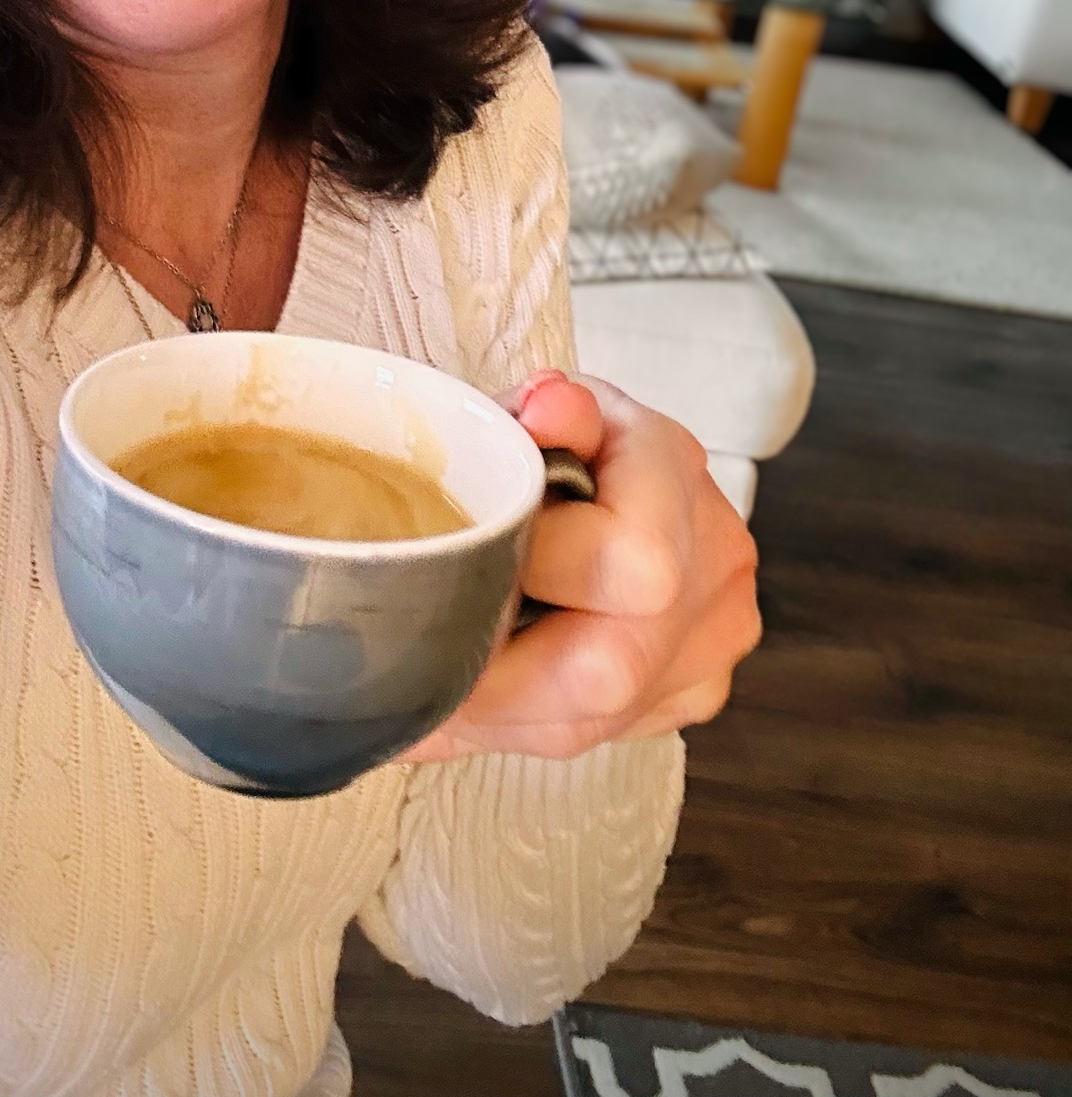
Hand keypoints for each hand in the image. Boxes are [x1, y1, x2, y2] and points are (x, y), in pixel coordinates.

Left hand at [405, 370, 760, 762]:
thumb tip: (549, 410)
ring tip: (447, 664)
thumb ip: (531, 413)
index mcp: (672, 464)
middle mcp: (717, 553)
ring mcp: (718, 631)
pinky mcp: (697, 688)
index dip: (531, 573)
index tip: (462, 565)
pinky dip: (529, 717)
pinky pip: (601, 736)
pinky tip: (497, 677)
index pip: (630, 561)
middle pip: (614, 668)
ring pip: (597, 719)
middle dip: (502, 670)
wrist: (573, 483)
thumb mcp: (516, 413)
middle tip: (428, 648)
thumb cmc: (532, 448)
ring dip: (503, 705)